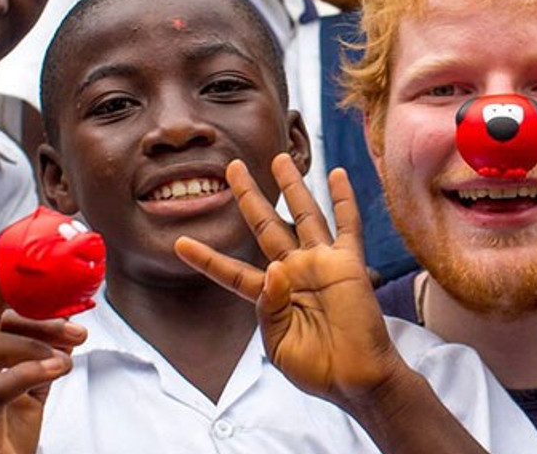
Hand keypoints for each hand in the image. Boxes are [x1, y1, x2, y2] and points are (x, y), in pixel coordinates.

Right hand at [0, 274, 84, 453]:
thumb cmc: (8, 433)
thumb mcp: (32, 383)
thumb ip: (46, 350)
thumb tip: (71, 313)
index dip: (10, 282)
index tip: (49, 270)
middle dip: (21, 298)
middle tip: (69, 306)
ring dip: (35, 341)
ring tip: (68, 355)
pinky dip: (29, 372)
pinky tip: (58, 369)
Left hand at [175, 155, 406, 405]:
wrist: (355, 378)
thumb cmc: (316, 369)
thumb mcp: (278, 345)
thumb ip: (270, 307)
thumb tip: (276, 268)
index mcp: (270, 296)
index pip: (232, 271)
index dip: (207, 258)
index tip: (180, 242)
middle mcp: (293, 271)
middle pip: (264, 225)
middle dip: (248, 196)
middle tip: (231, 167)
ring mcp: (320, 263)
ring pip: (302, 214)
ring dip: (292, 185)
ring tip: (279, 157)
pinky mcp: (347, 263)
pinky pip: (346, 225)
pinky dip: (343, 199)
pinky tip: (337, 174)